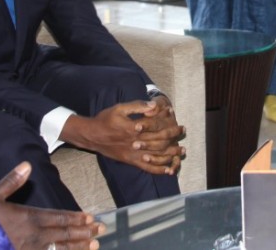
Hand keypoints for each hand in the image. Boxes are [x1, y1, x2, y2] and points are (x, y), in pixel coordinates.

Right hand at [0, 162, 102, 249]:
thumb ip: (11, 181)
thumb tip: (27, 165)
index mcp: (27, 219)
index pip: (58, 218)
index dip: (76, 218)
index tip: (90, 218)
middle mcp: (32, 237)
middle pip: (63, 234)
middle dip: (84, 232)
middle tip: (101, 230)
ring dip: (77, 247)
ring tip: (94, 246)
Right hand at [62, 100, 185, 174]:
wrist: (91, 135)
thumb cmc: (105, 119)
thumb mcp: (119, 108)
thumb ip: (137, 106)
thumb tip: (153, 105)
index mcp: (133, 128)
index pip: (155, 125)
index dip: (167, 121)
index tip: (175, 117)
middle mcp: (135, 142)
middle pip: (159, 141)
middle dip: (173, 137)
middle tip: (183, 132)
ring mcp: (133, 154)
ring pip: (156, 156)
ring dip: (171, 154)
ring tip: (182, 151)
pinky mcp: (131, 161)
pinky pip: (147, 169)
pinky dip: (159, 170)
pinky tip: (170, 170)